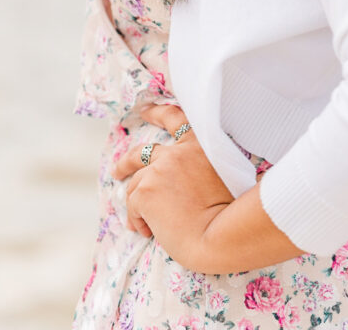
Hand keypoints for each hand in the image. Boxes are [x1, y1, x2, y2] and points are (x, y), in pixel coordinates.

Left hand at [112, 102, 234, 269]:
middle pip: (141, 153)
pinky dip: (139, 221)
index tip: (144, 110)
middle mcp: (177, 152)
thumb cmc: (230, 214)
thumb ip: (203, 167)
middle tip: (117, 170)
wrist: (221, 237)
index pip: (175, 119)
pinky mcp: (145, 192)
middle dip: (126, 162)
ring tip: (143, 224)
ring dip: (137, 203)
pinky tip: (149, 232)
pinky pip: (133, 207)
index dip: (157, 112)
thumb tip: (182, 182)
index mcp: (200, 144)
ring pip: (136, 186)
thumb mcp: (225, 175)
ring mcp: (158, 171)